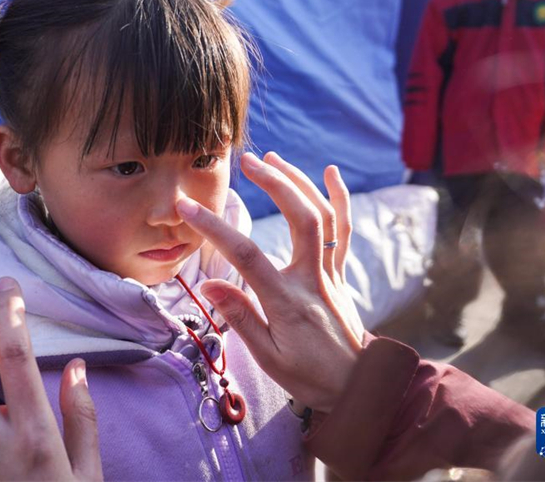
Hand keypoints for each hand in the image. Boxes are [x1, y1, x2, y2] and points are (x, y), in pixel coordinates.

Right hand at [176, 152, 364, 412]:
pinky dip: (339, 198)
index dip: (215, 228)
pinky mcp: (339, 272)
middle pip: (300, 218)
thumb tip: (211, 284)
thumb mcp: (269, 358)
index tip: (187, 207)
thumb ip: (241, 318)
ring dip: (299, 182)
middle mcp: (312, 279)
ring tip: (272, 158)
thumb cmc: (309, 375)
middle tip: (247, 162)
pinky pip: (343, 229)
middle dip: (274, 184)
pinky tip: (329, 172)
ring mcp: (329, 272)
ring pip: (323, 217)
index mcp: (287, 301)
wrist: (356, 385)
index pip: (247, 256)